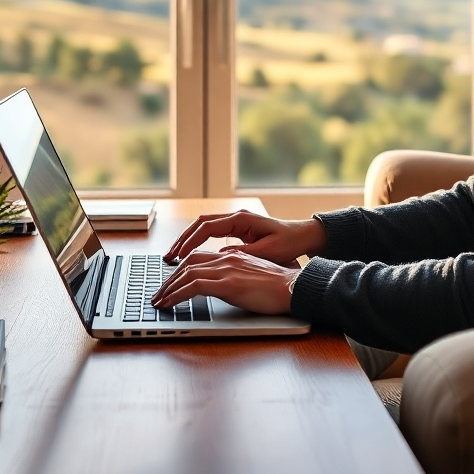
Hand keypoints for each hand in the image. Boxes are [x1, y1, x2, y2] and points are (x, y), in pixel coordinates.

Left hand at [152, 249, 298, 315]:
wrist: (294, 288)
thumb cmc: (279, 287)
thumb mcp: (254, 276)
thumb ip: (237, 275)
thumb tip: (226, 284)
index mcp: (233, 255)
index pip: (198, 257)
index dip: (181, 268)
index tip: (171, 281)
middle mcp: (227, 258)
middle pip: (188, 263)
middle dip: (169, 279)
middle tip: (159, 293)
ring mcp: (227, 269)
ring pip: (186, 273)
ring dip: (168, 288)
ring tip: (158, 301)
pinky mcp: (228, 284)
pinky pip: (193, 286)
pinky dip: (176, 294)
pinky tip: (169, 304)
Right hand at [164, 210, 327, 264]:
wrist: (304, 236)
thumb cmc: (289, 243)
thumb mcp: (266, 251)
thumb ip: (242, 253)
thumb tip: (220, 257)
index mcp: (241, 219)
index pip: (206, 227)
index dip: (190, 241)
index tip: (179, 255)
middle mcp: (236, 217)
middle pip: (200, 224)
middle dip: (183, 240)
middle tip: (169, 256)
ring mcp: (237, 222)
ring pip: (204, 228)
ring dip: (189, 240)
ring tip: (175, 256)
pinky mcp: (239, 229)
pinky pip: (213, 233)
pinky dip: (200, 242)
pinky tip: (192, 255)